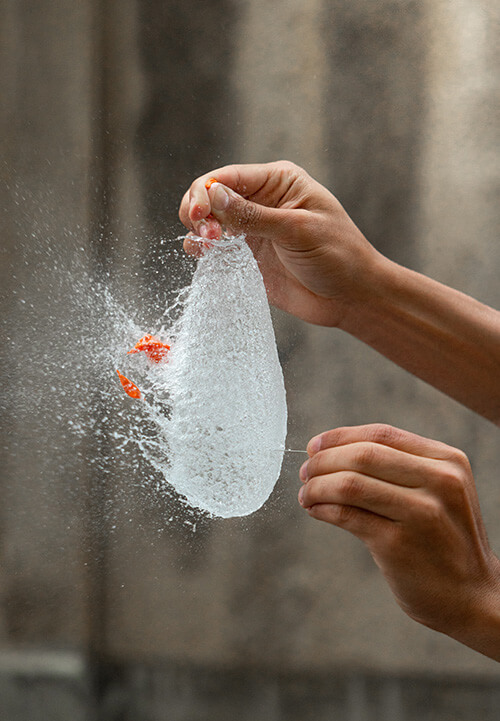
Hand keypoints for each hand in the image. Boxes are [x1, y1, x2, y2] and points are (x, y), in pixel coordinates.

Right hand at [178, 161, 381, 326]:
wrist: (352, 297)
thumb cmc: (338, 256)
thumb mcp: (298, 231)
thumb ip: (254, 216)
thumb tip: (212, 196)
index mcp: (278, 181)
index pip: (227, 176)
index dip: (204, 192)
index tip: (198, 216)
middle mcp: (261, 200)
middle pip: (210, 195)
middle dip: (198, 211)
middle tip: (207, 236)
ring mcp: (252, 229)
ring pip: (207, 221)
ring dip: (199, 232)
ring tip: (210, 248)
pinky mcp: (248, 257)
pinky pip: (214, 249)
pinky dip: (203, 252)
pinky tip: (207, 257)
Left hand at [298, 423, 499, 658]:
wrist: (473, 597)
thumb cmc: (443, 540)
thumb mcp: (439, 491)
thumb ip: (398, 467)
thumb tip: (331, 451)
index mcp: (447, 460)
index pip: (381, 435)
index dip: (339, 437)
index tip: (314, 446)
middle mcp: (439, 481)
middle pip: (363, 455)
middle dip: (324, 461)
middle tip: (305, 472)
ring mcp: (421, 513)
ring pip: (350, 483)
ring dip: (318, 486)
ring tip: (307, 494)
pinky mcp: (399, 545)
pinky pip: (347, 516)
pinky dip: (323, 509)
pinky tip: (315, 511)